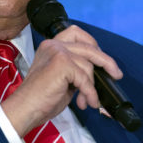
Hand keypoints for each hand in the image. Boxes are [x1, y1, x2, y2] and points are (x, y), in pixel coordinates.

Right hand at [1, 25, 122, 135]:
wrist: (26, 109)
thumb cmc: (40, 98)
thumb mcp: (61, 78)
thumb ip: (75, 69)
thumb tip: (97, 73)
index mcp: (51, 46)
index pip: (76, 33)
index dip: (93, 44)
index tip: (102, 58)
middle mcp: (53, 45)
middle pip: (89, 47)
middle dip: (106, 61)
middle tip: (116, 74)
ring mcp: (57, 52)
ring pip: (88, 66)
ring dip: (91, 86)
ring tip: (86, 101)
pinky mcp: (61, 63)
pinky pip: (85, 78)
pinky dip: (89, 92)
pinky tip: (85, 103)